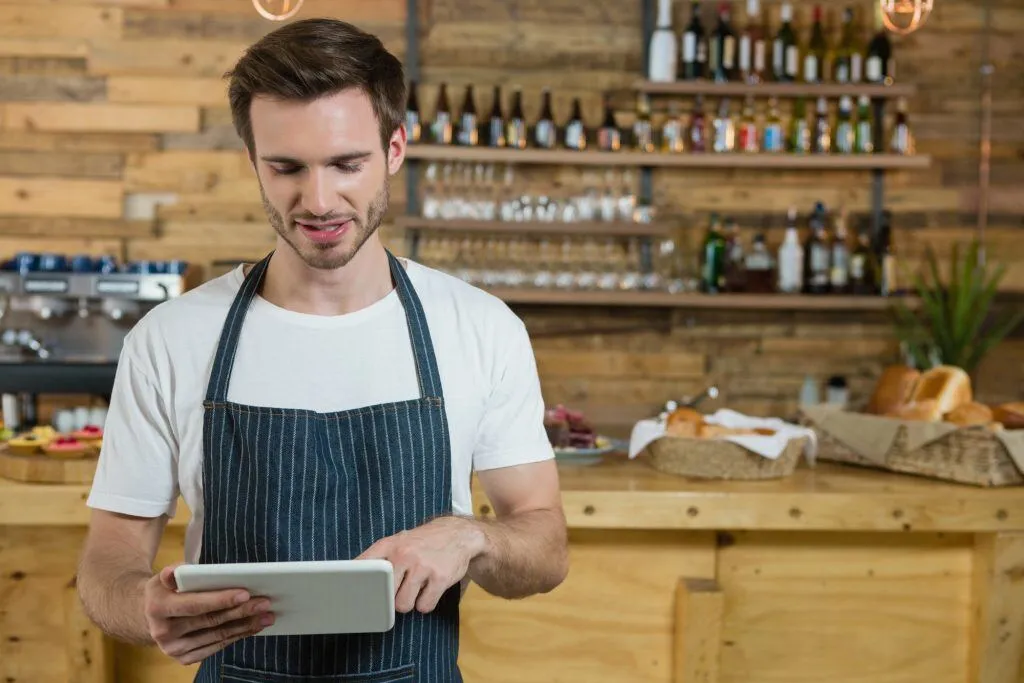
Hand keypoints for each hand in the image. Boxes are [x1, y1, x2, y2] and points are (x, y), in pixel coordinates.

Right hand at [143, 564, 274, 665]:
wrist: (148, 618)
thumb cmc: (164, 592)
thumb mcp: (162, 577)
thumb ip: (173, 572)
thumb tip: (181, 569)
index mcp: (158, 608)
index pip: (194, 604)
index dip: (220, 600)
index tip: (245, 594)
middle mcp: (164, 632)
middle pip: (210, 621)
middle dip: (241, 612)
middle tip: (264, 603)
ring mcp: (174, 649)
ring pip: (217, 636)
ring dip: (245, 626)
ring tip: (266, 616)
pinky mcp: (184, 658)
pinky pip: (216, 647)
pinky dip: (236, 636)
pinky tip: (252, 627)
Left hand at [357, 517, 486, 613]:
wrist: (458, 534)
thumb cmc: (422, 542)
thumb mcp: (399, 540)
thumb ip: (378, 557)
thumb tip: (353, 578)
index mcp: (389, 545)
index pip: (363, 566)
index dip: (356, 583)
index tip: (352, 595)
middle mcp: (404, 554)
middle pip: (383, 594)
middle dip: (389, 599)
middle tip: (398, 590)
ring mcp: (422, 566)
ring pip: (403, 604)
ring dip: (408, 603)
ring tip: (415, 589)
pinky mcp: (440, 578)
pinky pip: (424, 606)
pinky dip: (425, 604)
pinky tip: (429, 590)